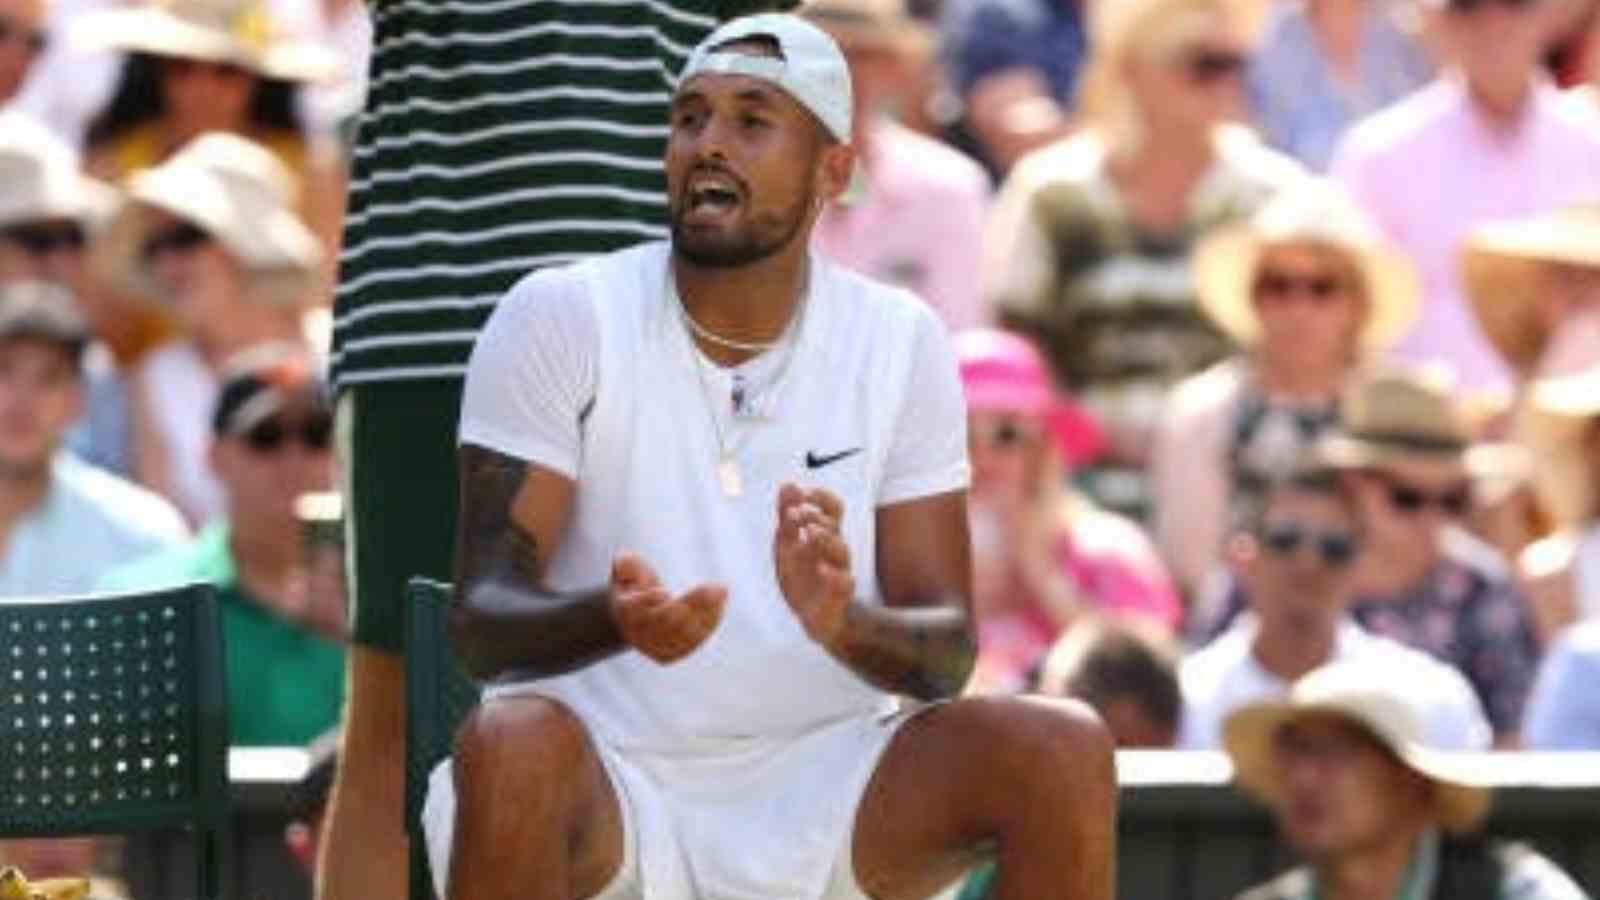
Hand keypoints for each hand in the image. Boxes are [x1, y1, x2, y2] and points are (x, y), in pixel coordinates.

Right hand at [608, 552, 725, 663]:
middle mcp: (637, 633)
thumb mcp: (628, 570)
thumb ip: (627, 564)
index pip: (634, 608)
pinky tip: (720, 603)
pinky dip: (708, 623)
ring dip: (706, 613)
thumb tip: (623, 562)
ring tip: (721, 591)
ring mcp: (653, 648)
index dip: (646, 602)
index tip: (663, 592)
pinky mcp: (669, 655)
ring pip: (683, 634)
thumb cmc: (634, 585)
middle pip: (665, 621)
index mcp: (624, 610)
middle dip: (691, 604)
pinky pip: (692, 642)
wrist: (631, 618)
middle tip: (714, 588)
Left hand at [774, 483, 853, 647]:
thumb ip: (788, 516)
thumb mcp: (788, 545)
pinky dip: (833, 575)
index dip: (820, 497)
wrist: (817, 617)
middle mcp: (834, 550)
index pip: (832, 507)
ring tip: (809, 533)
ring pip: (841, 550)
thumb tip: (787, 484)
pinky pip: (844, 583)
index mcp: (824, 535)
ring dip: (825, 538)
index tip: (800, 492)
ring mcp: (839, 571)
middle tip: (795, 515)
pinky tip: (821, 568)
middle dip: (815, 517)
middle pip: (834, 526)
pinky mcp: (839, 595)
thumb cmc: (803, 577)